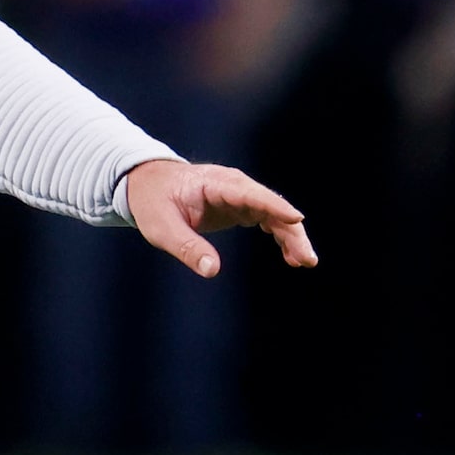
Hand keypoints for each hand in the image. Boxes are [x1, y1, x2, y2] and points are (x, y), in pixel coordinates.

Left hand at [126, 159, 316, 277]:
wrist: (148, 185)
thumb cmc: (152, 203)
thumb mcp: (161, 228)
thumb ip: (186, 248)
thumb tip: (212, 271)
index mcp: (215, 184)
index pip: (250, 194)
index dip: (274, 206)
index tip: (296, 218)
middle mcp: (234, 186)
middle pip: (271, 206)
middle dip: (291, 230)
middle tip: (307, 259)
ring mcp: (240, 195)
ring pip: (274, 214)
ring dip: (291, 236)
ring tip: (304, 262)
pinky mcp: (240, 206)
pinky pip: (268, 219)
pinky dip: (281, 235)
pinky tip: (291, 257)